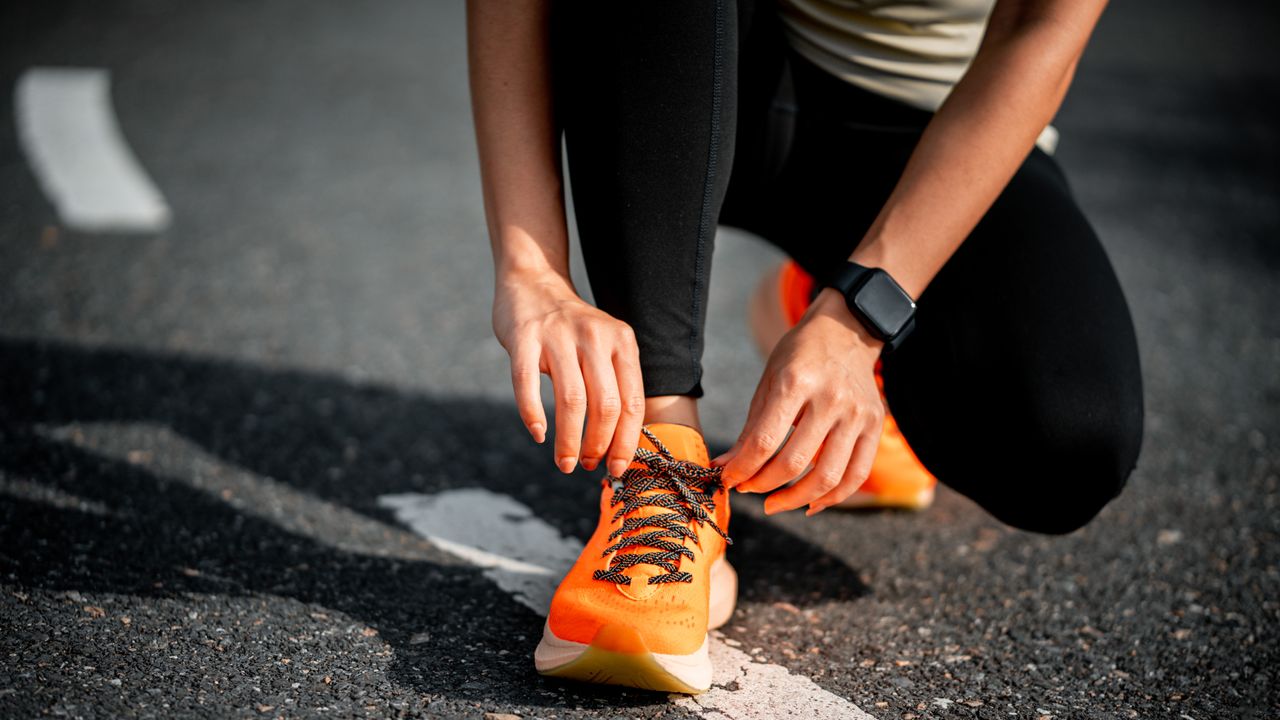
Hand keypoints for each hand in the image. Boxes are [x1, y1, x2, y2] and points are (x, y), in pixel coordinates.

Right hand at [492, 269, 645, 477]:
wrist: (533, 284)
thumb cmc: (572, 331)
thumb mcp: (606, 346)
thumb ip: (615, 384)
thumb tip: (619, 446)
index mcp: (622, 342)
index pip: (632, 402)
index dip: (625, 441)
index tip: (616, 467)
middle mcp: (595, 336)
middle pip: (606, 405)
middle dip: (598, 445)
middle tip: (586, 465)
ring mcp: (558, 335)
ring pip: (572, 400)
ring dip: (569, 440)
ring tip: (565, 462)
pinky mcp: (524, 337)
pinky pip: (528, 383)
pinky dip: (532, 414)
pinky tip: (537, 433)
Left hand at [712, 289, 883, 514]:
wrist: (846, 331)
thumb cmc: (799, 357)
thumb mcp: (768, 383)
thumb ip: (749, 430)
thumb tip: (724, 468)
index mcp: (796, 382)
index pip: (764, 441)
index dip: (742, 469)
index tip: (728, 480)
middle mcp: (831, 399)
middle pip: (794, 462)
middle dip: (764, 485)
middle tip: (748, 491)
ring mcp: (857, 414)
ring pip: (828, 477)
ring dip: (796, 500)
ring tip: (775, 503)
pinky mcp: (875, 425)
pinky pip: (857, 474)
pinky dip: (832, 497)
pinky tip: (810, 504)